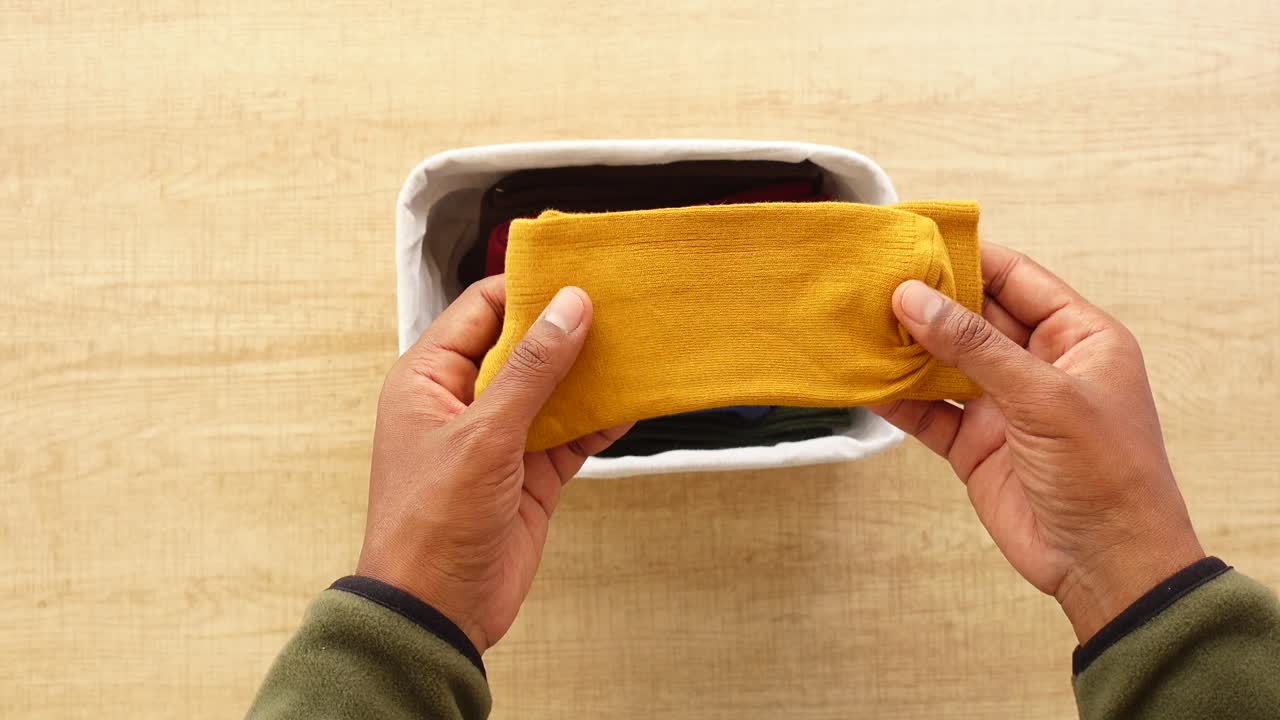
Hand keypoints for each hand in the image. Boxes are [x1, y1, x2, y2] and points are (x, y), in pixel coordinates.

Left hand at [356, 277, 629, 653]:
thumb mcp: (484, 434)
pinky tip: (634, 399)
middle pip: (523, 346)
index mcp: (428, 379)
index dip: (528, 289)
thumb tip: (570, 306)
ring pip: (554, 388)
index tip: (577, 272)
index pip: (481, 311)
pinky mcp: (531, 473)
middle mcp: (464, 401)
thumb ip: (533, 369)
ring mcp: (501, 438)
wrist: (437, 612)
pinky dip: (601, 418)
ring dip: (591, 371)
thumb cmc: (432, 521)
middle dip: (569, 328)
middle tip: (620, 303)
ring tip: (637, 344)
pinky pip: (572, 432)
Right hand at [872, 243, 1203, 642]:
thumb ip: (975, 346)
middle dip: (926, 299)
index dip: (968, 256)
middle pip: (973, 316)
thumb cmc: (1108, 473)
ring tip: (859, 321)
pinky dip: (897, 398)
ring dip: (905, 346)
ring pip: (944, 362)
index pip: (1016, 278)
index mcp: (1078, 338)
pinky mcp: (975, 444)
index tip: (916, 240)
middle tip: (874, 279)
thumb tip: (915, 298)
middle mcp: (1038, 365)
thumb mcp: (1044, 396)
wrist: (1106, 565)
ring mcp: (1004, 405)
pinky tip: (865, 380)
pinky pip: (929, 411)